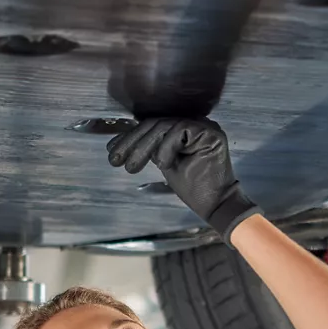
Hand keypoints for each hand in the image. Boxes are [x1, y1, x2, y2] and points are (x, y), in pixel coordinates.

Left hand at [106, 118, 260, 245]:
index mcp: (185, 129)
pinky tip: (163, 164)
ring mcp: (204, 126)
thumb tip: (122, 142)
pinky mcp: (210, 132)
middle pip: (156, 124)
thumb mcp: (165, 163)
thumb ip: (151, 149)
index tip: (113, 152)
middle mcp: (195, 124)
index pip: (154, 126)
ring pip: (163, 126)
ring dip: (143, 147)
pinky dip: (165, 148)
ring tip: (132, 167)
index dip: (130, 137)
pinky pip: (178, 131)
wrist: (215, 204)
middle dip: (132, 142)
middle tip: (116, 160)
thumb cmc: (194, 188)